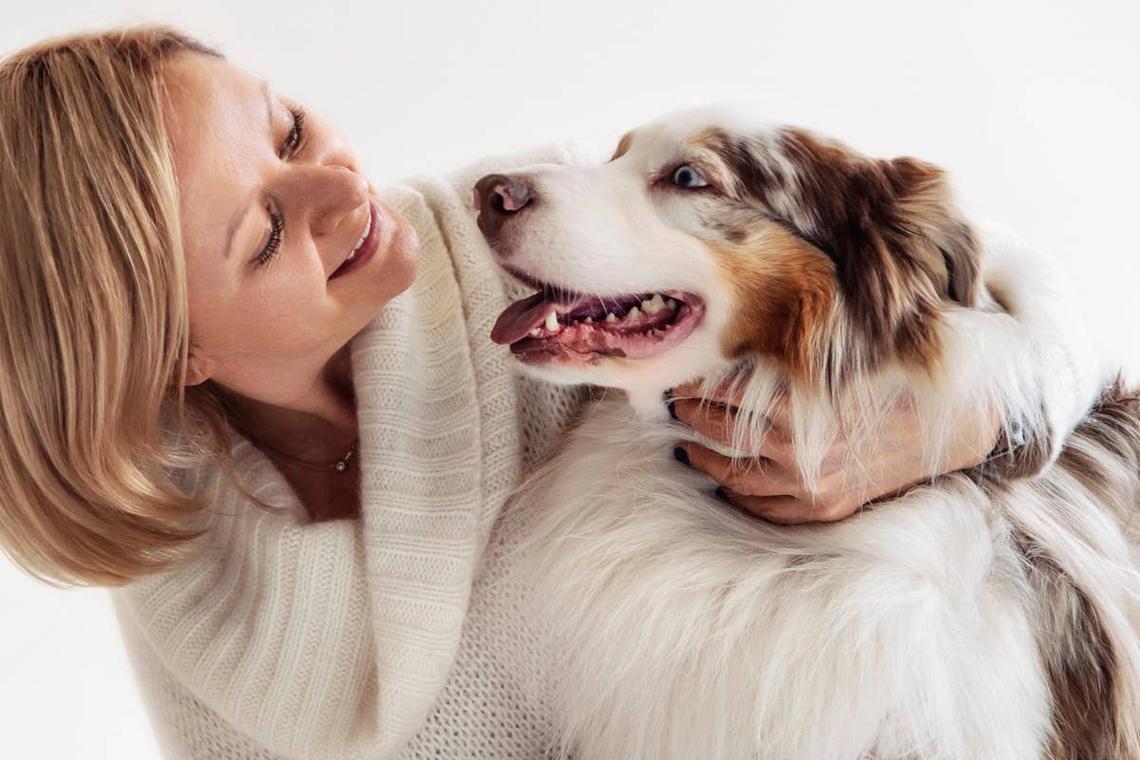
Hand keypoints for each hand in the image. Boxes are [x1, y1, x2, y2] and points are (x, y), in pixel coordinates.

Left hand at [668, 378, 999, 524]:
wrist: (959, 423)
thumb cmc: (900, 379)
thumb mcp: (845, 354)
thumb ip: (793, 351)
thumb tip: (739, 334)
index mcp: (803, 405)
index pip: (726, 391)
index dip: (696, 381)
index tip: (677, 372)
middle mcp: (801, 451)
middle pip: (721, 430)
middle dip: (690, 413)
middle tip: (671, 400)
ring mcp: (811, 486)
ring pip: (733, 474)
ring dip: (702, 456)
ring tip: (684, 442)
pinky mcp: (825, 507)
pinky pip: (763, 508)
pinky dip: (735, 492)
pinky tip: (720, 477)